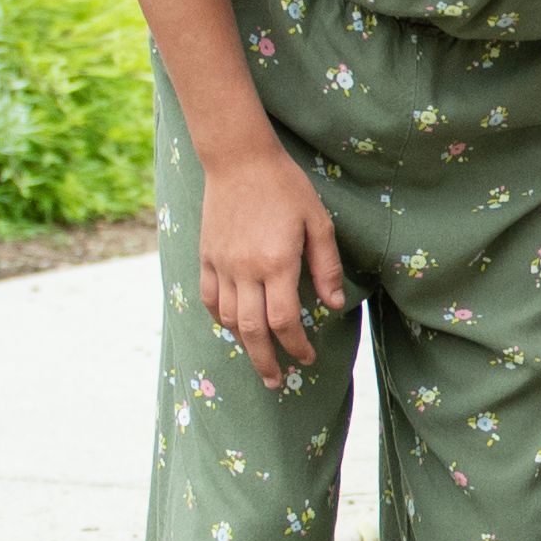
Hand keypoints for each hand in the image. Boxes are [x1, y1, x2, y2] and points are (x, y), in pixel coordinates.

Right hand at [197, 146, 349, 373]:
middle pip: (252, 331)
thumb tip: (334, 306)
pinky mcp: (206, 256)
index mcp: (277, 263)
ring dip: (243, 344)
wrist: (239, 158)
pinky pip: (208, 298)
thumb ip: (325, 267)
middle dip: (266, 362)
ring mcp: (222, 264)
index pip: (285, 321)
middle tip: (277, 382)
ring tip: (258, 357)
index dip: (297, 346)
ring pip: (226, 319)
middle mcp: (246, 270)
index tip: (307, 358)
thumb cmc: (285, 187)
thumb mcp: (318, 222)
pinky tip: (231, 326)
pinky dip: (219, 318)